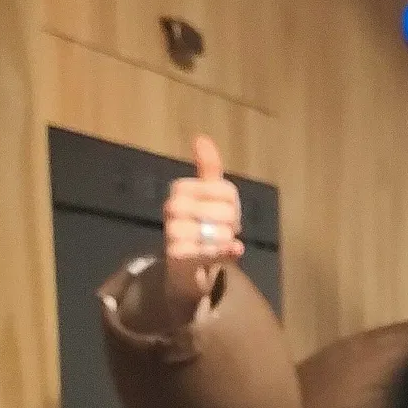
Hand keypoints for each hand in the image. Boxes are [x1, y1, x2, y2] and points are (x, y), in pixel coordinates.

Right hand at [163, 134, 245, 324]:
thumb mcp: (206, 197)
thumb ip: (208, 170)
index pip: (227, 191)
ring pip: (222, 233)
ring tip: (217, 245)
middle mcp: (172, 206)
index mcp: (180, 188)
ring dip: (228, 242)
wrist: (183, 269)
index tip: (225, 214)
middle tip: (222, 233)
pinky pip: (212, 251)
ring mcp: (173, 231)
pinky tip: (234, 250)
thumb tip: (201, 138)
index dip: (234, 205)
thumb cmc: (198, 229)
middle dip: (232, 226)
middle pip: (226, 212)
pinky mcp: (178, 255)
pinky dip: (228, 252)